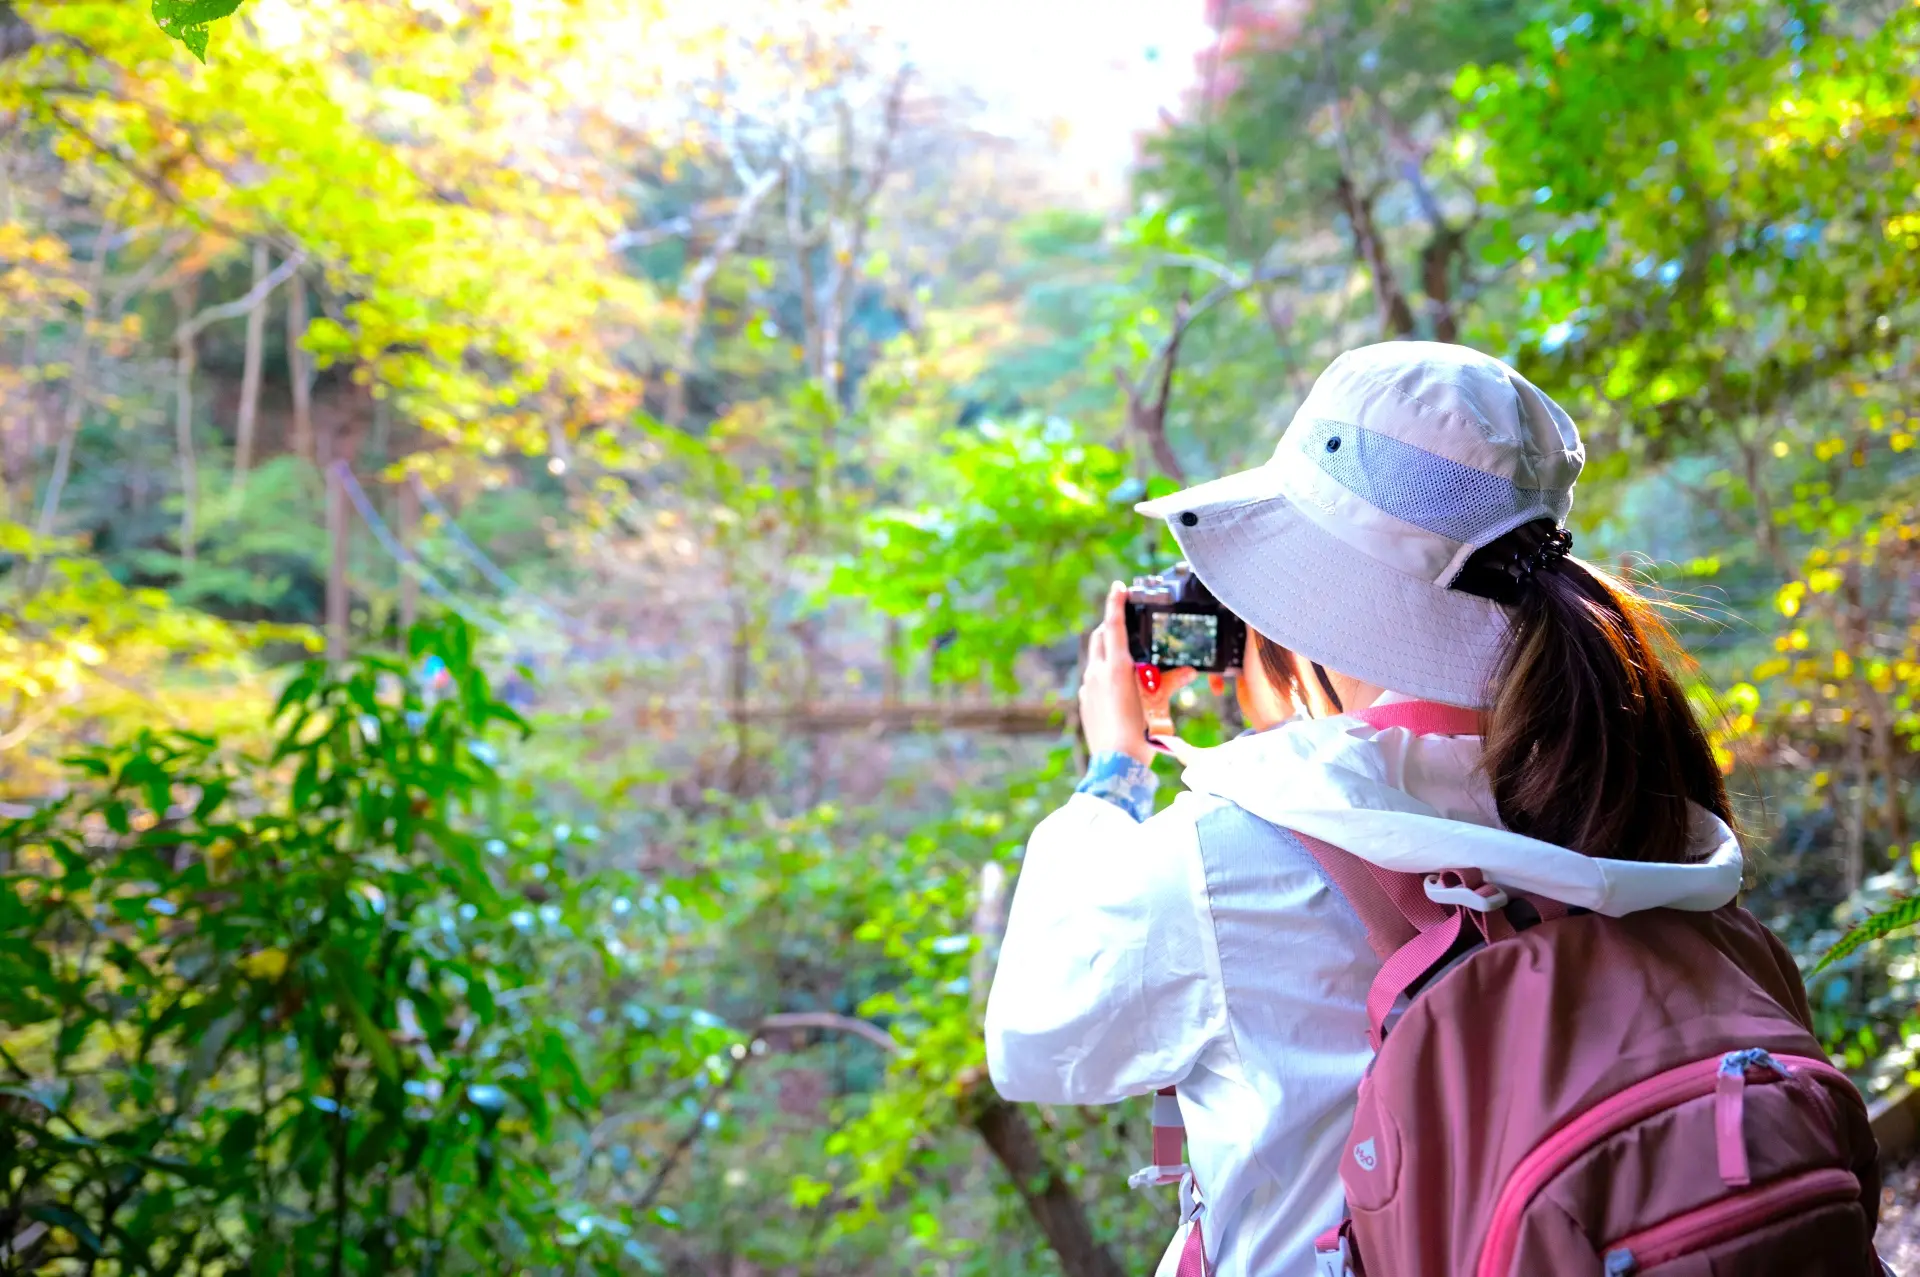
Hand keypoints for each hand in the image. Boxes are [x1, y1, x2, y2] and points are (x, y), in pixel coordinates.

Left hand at [1080, 581, 1195, 762]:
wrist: (1116, 762)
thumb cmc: (1140, 732)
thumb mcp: (1159, 703)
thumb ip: (1172, 683)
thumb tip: (1189, 672)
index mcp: (1116, 667)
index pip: (1113, 624)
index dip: (1115, 602)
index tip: (1118, 587)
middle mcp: (1097, 672)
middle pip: (1100, 636)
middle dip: (1110, 625)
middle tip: (1124, 623)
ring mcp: (1087, 687)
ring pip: (1095, 658)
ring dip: (1107, 651)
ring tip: (1125, 657)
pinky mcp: (1084, 701)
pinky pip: (1092, 678)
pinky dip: (1103, 673)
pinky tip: (1117, 686)